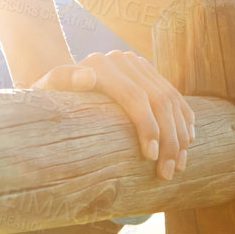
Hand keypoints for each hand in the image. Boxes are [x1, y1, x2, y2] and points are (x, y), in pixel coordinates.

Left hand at [30, 50, 194, 180]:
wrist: (59, 83)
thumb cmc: (49, 98)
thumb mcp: (46, 90)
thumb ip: (63, 79)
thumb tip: (87, 77)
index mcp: (101, 65)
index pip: (135, 97)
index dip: (148, 127)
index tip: (151, 158)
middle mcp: (123, 61)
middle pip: (159, 100)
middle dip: (169, 139)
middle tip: (168, 172)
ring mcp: (138, 64)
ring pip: (171, 100)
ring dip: (180, 135)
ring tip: (179, 165)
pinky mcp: (148, 71)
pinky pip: (174, 96)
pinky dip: (184, 119)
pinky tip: (188, 141)